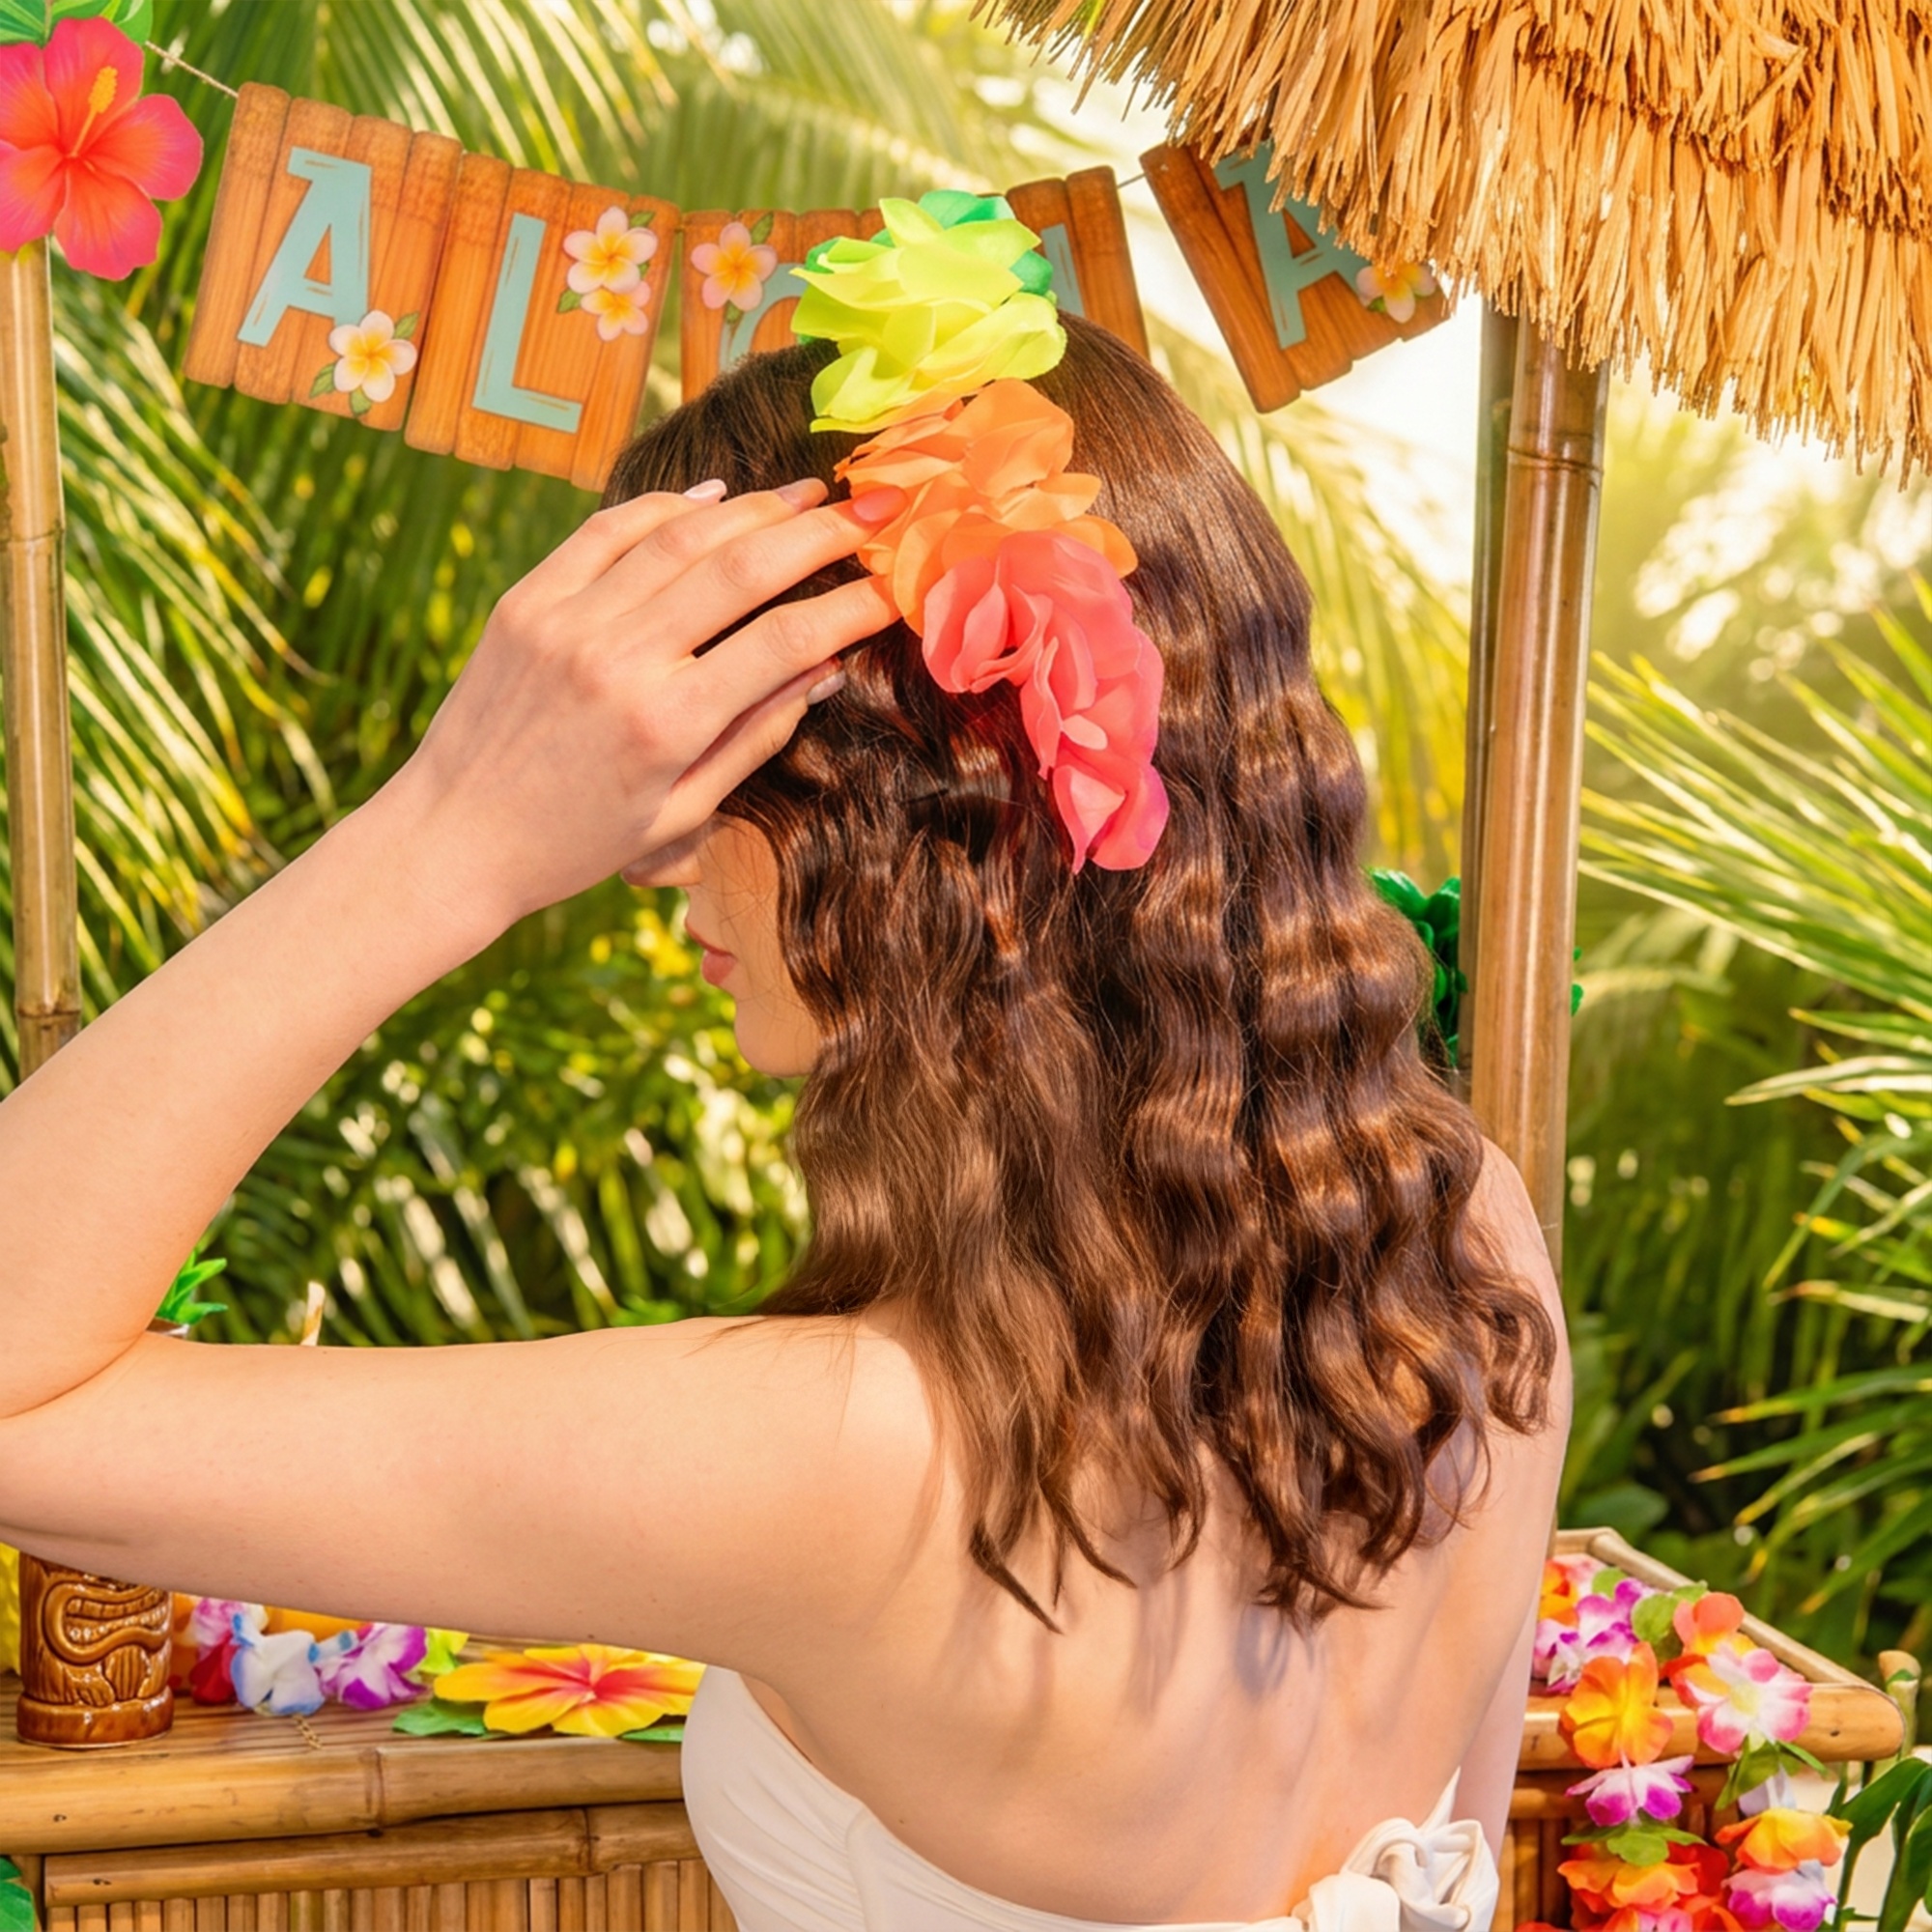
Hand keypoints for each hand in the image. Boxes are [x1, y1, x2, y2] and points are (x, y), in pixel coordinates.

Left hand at [387, 478, 898, 941]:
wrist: (451, 838)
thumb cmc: (576, 843)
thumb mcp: (680, 814)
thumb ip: (754, 738)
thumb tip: (824, 669)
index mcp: (668, 724)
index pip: (786, 641)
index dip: (851, 607)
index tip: (895, 586)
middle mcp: (620, 659)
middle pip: (743, 570)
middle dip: (821, 534)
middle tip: (876, 511)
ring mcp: (568, 620)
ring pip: (682, 538)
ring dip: (755, 509)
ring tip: (809, 496)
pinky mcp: (528, 600)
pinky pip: (610, 531)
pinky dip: (668, 507)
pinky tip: (716, 498)